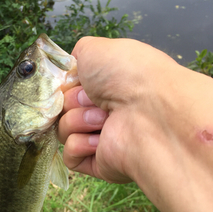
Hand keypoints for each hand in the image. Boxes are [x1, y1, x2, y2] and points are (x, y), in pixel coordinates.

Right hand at [58, 37, 177, 183]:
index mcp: (106, 86)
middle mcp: (106, 111)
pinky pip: (70, 156)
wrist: (149, 111)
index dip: (68, 85)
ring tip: (104, 119)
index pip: (68, 89)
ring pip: (64, 130)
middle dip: (74, 101)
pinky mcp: (99, 163)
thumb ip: (76, 55)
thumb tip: (70, 69)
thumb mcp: (95, 49)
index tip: (77, 82)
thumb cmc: (128, 75)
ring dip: (78, 120)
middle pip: (63, 108)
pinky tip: (100, 140)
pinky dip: (80, 144)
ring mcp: (103, 138)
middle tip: (96, 101)